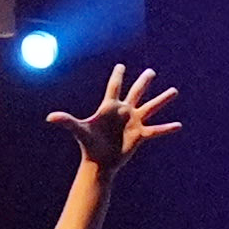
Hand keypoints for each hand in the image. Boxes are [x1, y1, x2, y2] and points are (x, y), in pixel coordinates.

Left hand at [51, 64, 181, 170]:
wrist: (99, 162)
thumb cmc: (88, 144)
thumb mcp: (78, 130)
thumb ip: (66, 121)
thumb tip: (50, 117)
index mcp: (109, 107)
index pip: (114, 88)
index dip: (117, 76)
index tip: (121, 66)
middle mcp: (123, 112)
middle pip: (136, 93)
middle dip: (143, 82)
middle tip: (151, 72)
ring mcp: (133, 122)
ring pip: (150, 107)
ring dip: (162, 99)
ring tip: (174, 91)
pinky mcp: (140, 135)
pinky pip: (155, 130)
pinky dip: (166, 128)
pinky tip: (178, 125)